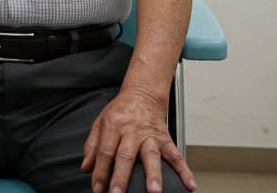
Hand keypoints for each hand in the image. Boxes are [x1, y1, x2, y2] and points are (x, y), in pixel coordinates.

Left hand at [81, 89, 195, 192]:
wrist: (143, 93)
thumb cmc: (121, 110)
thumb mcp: (100, 121)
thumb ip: (92, 145)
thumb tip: (86, 167)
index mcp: (113, 126)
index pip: (105, 151)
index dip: (100, 171)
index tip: (98, 188)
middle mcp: (132, 131)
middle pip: (125, 155)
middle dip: (121, 177)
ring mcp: (150, 135)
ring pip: (151, 155)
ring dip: (153, 174)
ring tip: (154, 191)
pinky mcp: (165, 138)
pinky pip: (175, 154)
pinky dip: (184, 169)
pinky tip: (189, 184)